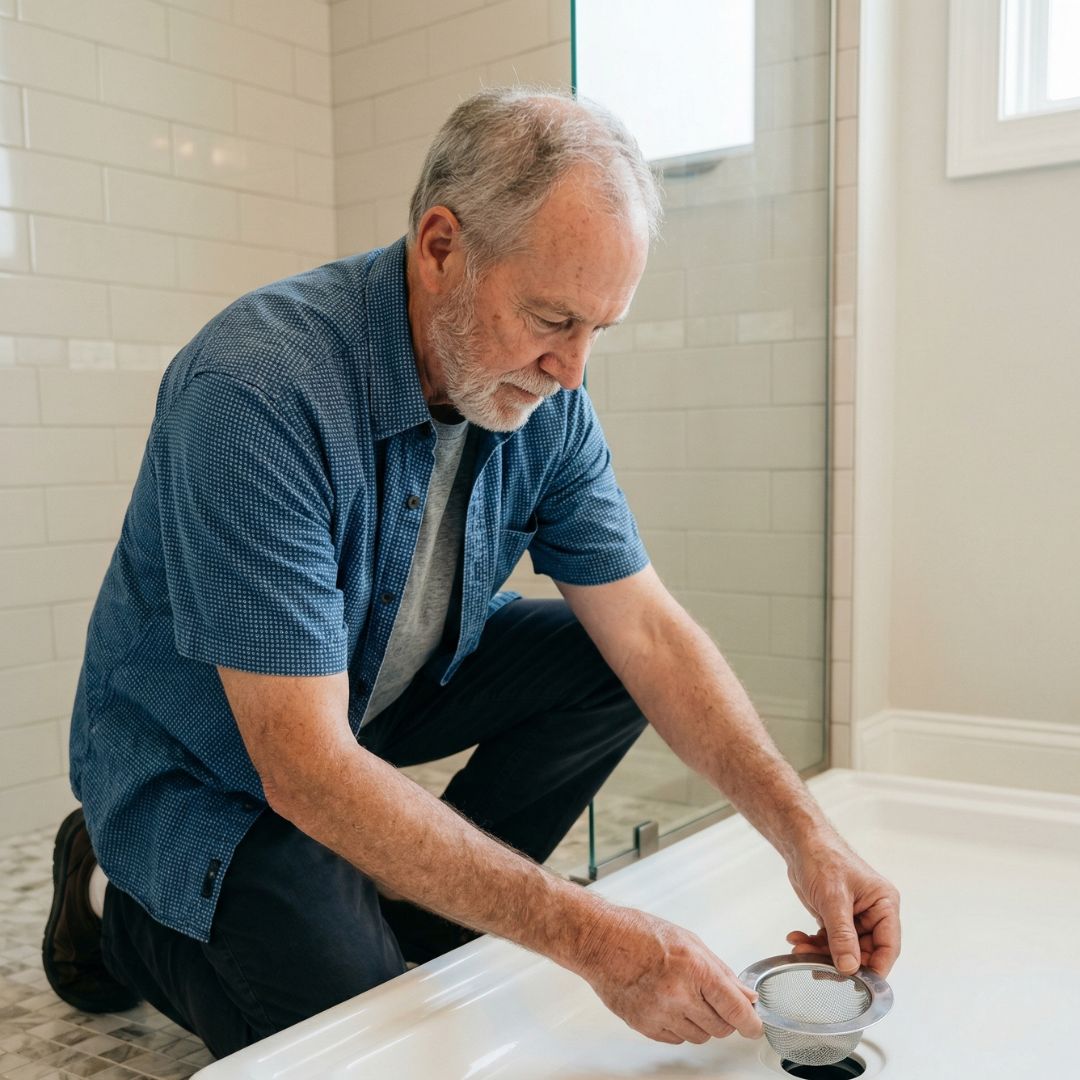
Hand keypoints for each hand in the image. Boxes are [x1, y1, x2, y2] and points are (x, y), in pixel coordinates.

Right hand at [575, 906, 762, 1044]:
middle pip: (721, 1028)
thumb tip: (744, 995)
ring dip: (700, 1021)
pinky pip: (677, 1039)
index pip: (735, 1009)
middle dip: (724, 1017)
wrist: (600, 941)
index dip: (751, 1023)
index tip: (754, 1026)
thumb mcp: (689, 941)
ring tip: (684, 996)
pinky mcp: (645, 1027)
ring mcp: (660, 1014)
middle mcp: (678, 995)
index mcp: (694, 968)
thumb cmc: (639, 933)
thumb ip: (720, 970)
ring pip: (700, 1037)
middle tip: (713, 1000)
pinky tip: (668, 1004)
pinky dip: (679, 1026)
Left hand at [785, 835, 900, 977]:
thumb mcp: (833, 899)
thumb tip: (850, 968)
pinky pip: (829, 940)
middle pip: (864, 953)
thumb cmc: (823, 858)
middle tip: (815, 968)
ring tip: (799, 950)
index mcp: (884, 905)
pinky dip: (813, 943)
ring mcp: (854, 916)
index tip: (859, 985)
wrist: (800, 842)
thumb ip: (842, 935)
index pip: (888, 947)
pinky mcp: (836, 917)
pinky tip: (796, 939)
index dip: (875, 969)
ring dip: (821, 954)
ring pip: (844, 950)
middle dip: (839, 962)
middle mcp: (873, 913)